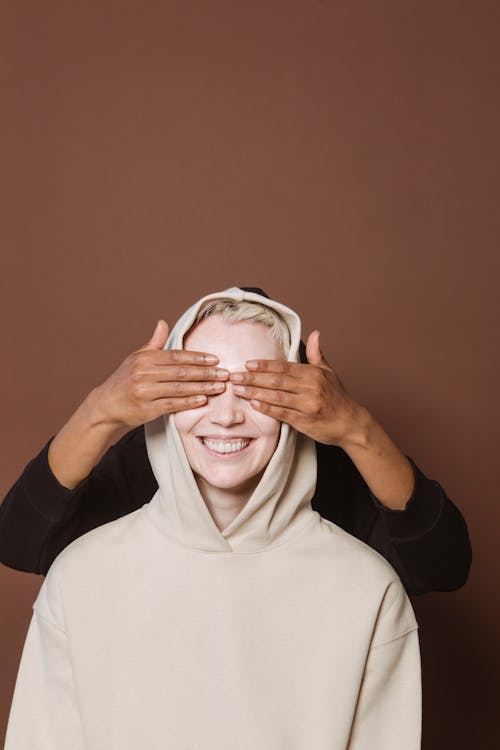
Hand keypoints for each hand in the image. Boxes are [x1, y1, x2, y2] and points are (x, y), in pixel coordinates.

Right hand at [89, 320, 228, 429]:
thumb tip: (163, 323)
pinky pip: (172, 405)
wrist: (105, 405)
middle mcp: (144, 374)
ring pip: (179, 388)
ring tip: (219, 387)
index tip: (215, 359)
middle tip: (224, 374)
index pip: (176, 356)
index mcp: (144, 359)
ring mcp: (145, 392)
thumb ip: (154, 343)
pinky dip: (189, 402)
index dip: (197, 358)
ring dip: (202, 388)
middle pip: (181, 372)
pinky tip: (203, 400)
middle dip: (205, 373)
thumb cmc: (124, 380)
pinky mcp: (147, 409)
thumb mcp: (136, 358)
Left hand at [229, 330, 364, 445]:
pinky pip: (282, 414)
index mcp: (313, 374)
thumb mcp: (329, 373)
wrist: (352, 424)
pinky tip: (254, 405)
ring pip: (276, 396)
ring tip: (238, 390)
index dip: (264, 365)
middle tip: (234, 376)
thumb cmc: (338, 398)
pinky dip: (267, 409)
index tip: (247, 364)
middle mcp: (310, 387)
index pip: (284, 367)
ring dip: (255, 393)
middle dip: (253, 378)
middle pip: (276, 380)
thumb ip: (316, 354)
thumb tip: (315, 333)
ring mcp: (307, 405)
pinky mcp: (305, 422)